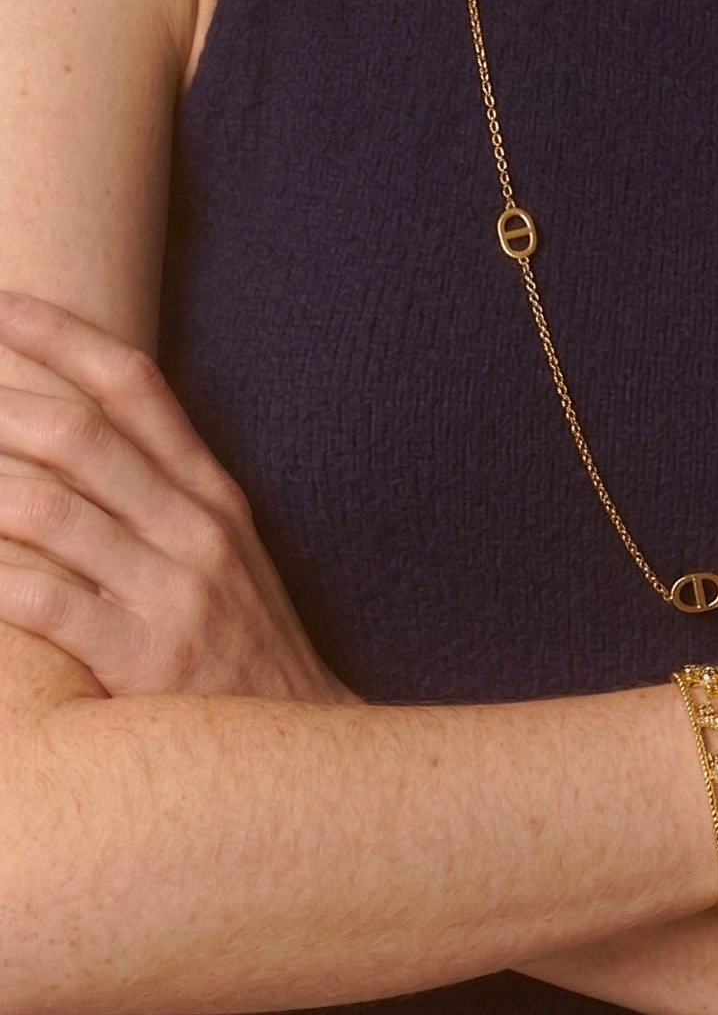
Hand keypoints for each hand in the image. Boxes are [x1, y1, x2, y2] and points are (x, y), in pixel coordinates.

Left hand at [0, 288, 359, 705]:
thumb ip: (158, 495)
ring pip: (45, 507)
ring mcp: (171, 590)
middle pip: (77, 434)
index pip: (132, 385)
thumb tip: (71, 441)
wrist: (301, 760)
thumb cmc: (241, 654)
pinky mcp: (142, 659)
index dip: (58, 335)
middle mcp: (193, 526)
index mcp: (210, 491)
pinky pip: (39, 598)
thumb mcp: (220, 555)